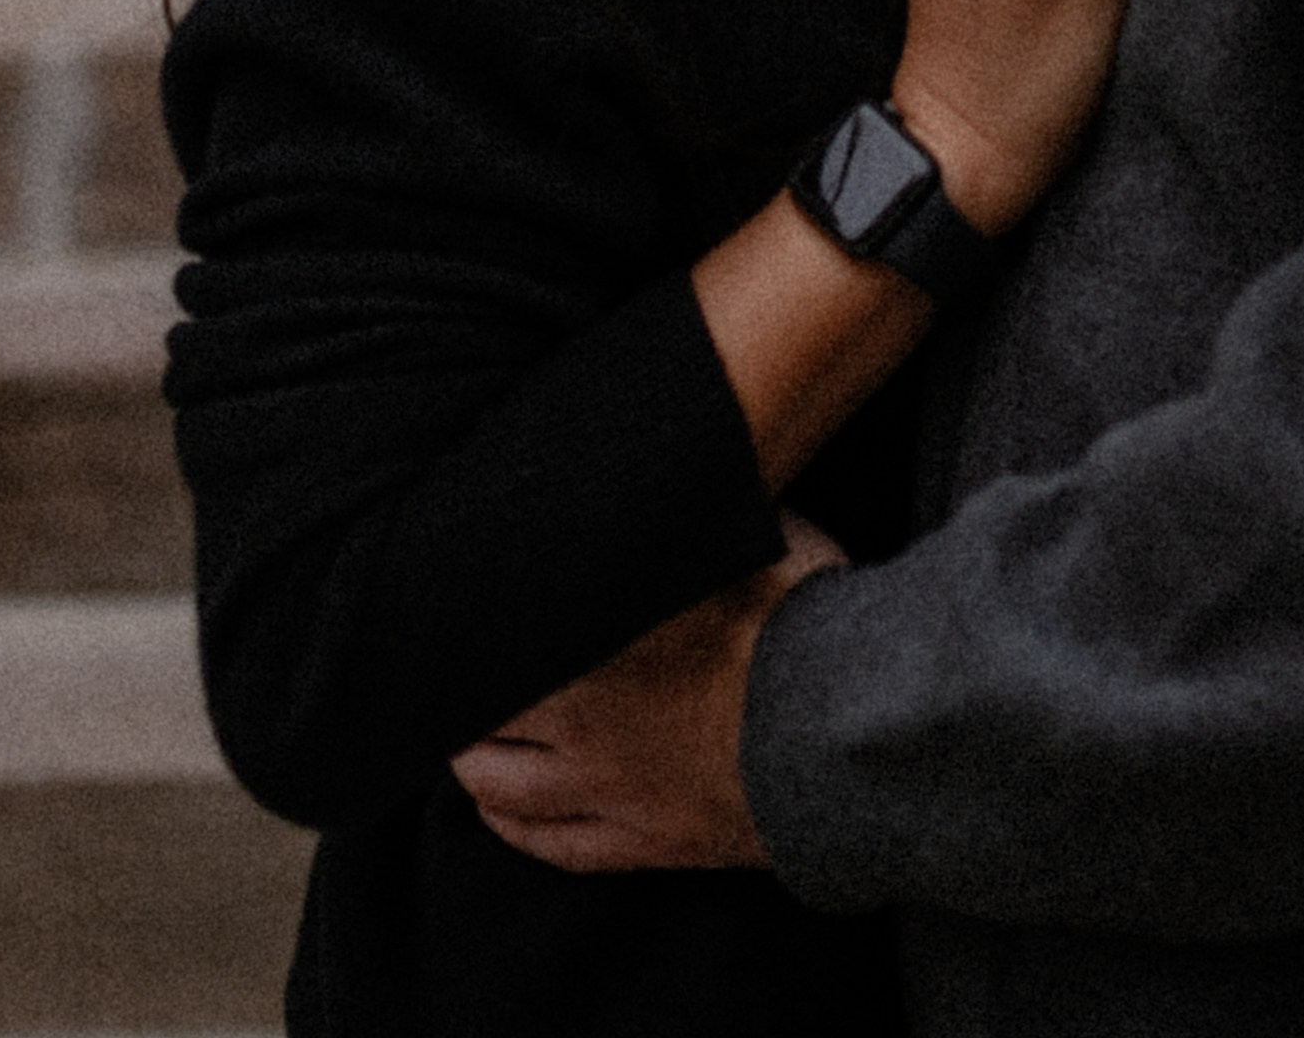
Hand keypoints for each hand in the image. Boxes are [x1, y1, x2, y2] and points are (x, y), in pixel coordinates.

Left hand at [449, 512, 845, 872]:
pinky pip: (556, 848)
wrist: (853, 734)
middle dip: (457, 690)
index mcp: (593, 635)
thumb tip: (670, 456)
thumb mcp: (747, 524)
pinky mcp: (648, 841)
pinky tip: (499, 812)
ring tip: (462, 737)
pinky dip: (515, 829)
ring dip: (472, 762)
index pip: (494, 632)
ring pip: (502, 789)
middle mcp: (584, 718)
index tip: (450, 592)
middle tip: (450, 665)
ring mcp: (612, 789)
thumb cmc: (804, 615)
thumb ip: (687, 508)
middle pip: (479, 713)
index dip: (462, 615)